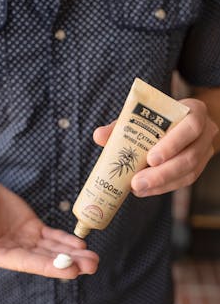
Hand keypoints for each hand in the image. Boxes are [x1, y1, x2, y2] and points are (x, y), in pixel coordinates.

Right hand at [0, 181, 98, 277]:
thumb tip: (1, 239)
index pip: (28, 263)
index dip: (51, 267)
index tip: (72, 270)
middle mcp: (15, 250)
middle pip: (46, 259)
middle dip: (70, 263)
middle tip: (92, 265)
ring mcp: (26, 239)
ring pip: (53, 249)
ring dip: (74, 254)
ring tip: (93, 258)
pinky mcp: (34, 227)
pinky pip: (53, 235)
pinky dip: (67, 240)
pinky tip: (81, 244)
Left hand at [93, 99, 218, 196]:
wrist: (182, 121)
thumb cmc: (160, 116)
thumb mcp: (145, 115)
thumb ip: (123, 124)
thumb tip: (98, 136)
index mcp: (194, 112)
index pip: (190, 127)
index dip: (172, 144)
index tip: (150, 158)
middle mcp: (205, 133)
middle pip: (190, 157)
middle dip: (162, 173)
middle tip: (137, 183)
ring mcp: (204, 152)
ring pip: (189, 173)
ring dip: (161, 184)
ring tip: (137, 189)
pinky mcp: (198, 167)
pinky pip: (184, 181)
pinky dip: (163, 187)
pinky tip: (145, 190)